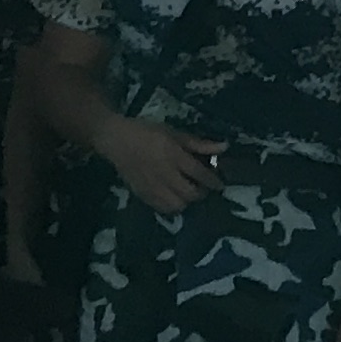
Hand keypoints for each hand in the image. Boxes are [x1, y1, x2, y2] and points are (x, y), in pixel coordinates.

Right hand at [102, 119, 225, 211]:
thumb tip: (224, 147)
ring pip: (177, 205)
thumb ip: (199, 143)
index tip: (220, 185)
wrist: (116, 139)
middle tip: (202, 187)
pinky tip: (173, 198)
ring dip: (187, 201)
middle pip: (190, 193)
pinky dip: (172, 206)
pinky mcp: (142, 194)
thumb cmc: (147, 132)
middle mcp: (164, 174)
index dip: (213, 181)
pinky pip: (162, 209)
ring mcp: (152, 187)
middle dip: (201, 193)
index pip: (199, 174)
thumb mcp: (174, 133)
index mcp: (173, 155)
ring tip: (187, 193)